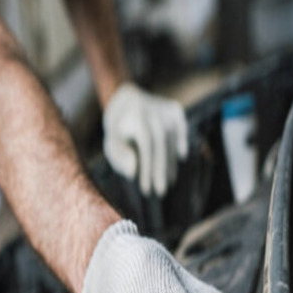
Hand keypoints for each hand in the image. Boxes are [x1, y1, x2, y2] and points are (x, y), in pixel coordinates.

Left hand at [102, 83, 188, 197]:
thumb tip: (133, 173)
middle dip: (160, 170)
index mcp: (135, 116)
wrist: (127, 100)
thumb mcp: (111, 143)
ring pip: (171, 139)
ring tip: (167, 182)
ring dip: (170, 163)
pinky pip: (181, 128)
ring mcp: (164, 108)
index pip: (145, 145)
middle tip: (160, 192)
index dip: (147, 169)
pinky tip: (181, 157)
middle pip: (160, 143)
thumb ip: (119, 158)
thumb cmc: (119, 129)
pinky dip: (182, 142)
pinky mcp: (174, 109)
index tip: (146, 189)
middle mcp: (152, 109)